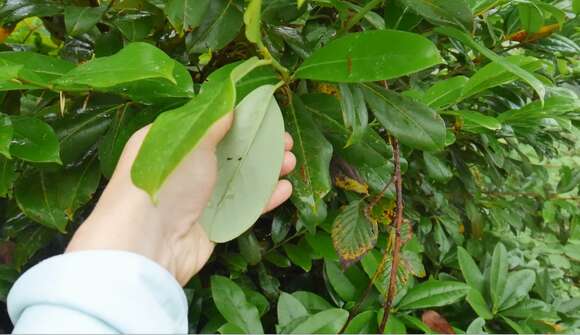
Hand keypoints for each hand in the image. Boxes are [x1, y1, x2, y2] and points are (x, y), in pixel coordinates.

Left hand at [66, 113, 295, 284]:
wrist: (149, 244)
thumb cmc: (165, 181)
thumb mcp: (191, 141)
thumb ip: (213, 122)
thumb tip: (230, 103)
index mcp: (170, 143)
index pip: (208, 126)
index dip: (238, 120)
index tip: (265, 114)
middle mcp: (184, 169)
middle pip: (229, 153)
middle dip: (259, 146)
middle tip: (285, 141)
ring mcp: (198, 199)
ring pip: (239, 180)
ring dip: (266, 171)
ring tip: (290, 162)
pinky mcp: (211, 225)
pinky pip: (242, 208)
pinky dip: (263, 198)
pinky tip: (284, 189)